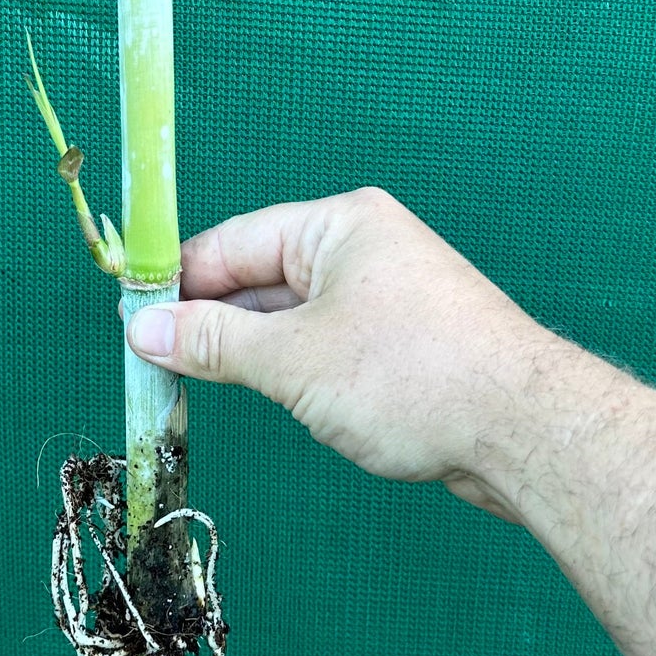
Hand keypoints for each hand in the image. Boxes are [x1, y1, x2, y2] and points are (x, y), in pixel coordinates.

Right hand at [123, 187, 563, 517]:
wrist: (524, 430)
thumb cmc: (411, 377)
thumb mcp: (293, 360)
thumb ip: (213, 343)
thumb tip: (144, 329)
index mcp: (339, 224)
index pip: (234, 241)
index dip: (179, 282)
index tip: (132, 320)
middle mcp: (363, 248)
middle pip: (261, 277)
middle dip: (210, 321)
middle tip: (151, 364)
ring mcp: (386, 295)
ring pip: (291, 316)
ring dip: (249, 351)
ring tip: (193, 386)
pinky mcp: (402, 341)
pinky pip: (325, 344)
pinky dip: (291, 369)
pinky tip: (269, 399)